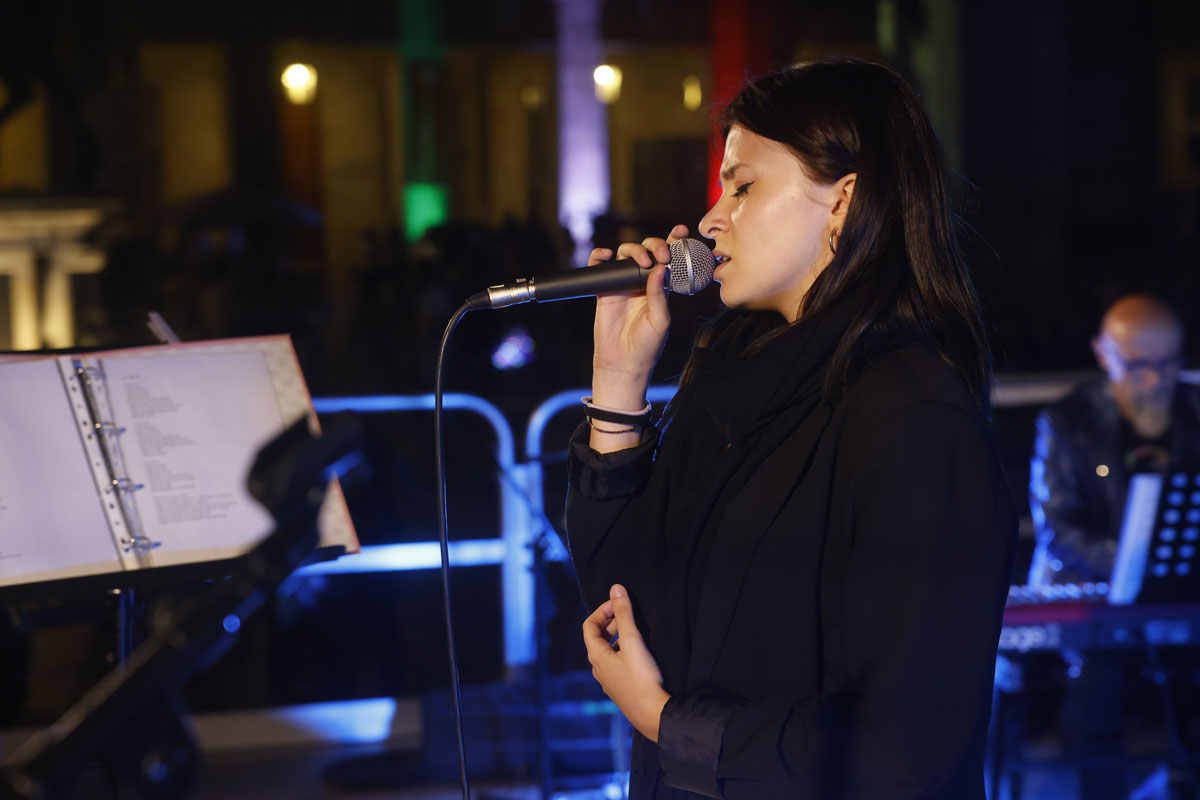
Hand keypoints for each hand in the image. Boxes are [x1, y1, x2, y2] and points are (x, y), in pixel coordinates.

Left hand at [582, 584, 670, 741]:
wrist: (654, 715)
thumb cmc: (642, 678)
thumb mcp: (633, 641)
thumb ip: (624, 614)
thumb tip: (615, 588)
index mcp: (596, 656)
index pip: (589, 626)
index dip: (602, 610)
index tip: (619, 603)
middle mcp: (598, 669)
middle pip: (597, 639)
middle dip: (611, 622)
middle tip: (629, 614)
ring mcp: (608, 681)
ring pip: (607, 652)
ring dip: (618, 637)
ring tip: (635, 631)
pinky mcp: (620, 689)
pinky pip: (616, 664)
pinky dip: (623, 651)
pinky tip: (639, 653)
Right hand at [589, 224, 687, 411]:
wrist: (622, 363)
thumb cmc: (647, 346)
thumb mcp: (660, 320)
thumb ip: (659, 294)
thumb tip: (660, 268)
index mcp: (662, 287)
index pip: (670, 259)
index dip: (675, 242)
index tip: (682, 232)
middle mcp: (643, 281)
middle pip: (648, 250)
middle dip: (655, 245)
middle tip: (660, 256)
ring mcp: (623, 284)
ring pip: (626, 254)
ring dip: (633, 249)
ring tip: (640, 260)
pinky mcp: (604, 290)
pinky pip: (600, 267)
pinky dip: (600, 256)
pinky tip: (606, 256)